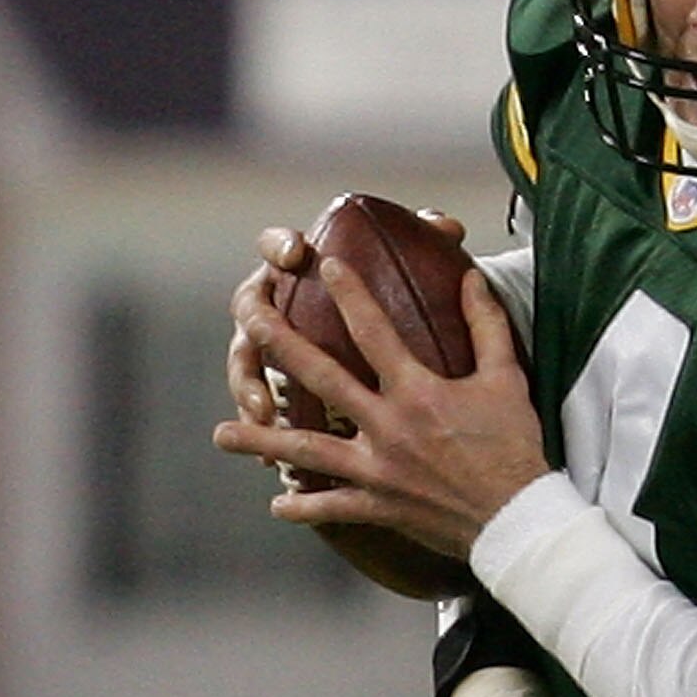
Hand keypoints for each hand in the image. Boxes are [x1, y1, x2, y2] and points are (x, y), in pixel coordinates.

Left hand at [215, 247, 546, 562]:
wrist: (515, 519)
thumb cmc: (514, 447)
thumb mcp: (507, 379)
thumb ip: (486, 326)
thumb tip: (471, 278)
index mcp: (417, 390)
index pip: (374, 329)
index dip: (349, 292)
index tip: (324, 264)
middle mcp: (387, 425)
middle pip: (320, 378)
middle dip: (278, 344)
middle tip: (246, 318)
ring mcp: (377, 468)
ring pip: (307, 450)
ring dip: (262, 440)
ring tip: (221, 435)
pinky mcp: (379, 504)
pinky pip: (333, 507)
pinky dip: (305, 507)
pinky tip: (277, 504)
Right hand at [223, 215, 467, 426]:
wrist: (348, 321)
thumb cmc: (392, 296)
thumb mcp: (414, 271)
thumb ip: (428, 241)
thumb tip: (450, 225)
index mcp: (300, 273)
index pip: (278, 249)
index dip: (279, 245)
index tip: (298, 251)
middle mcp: (278, 311)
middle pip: (251, 312)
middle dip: (256, 319)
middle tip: (263, 321)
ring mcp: (270, 358)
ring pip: (247, 370)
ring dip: (248, 388)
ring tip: (261, 412)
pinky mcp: (275, 399)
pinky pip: (263, 420)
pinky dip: (266, 441)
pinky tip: (275, 471)